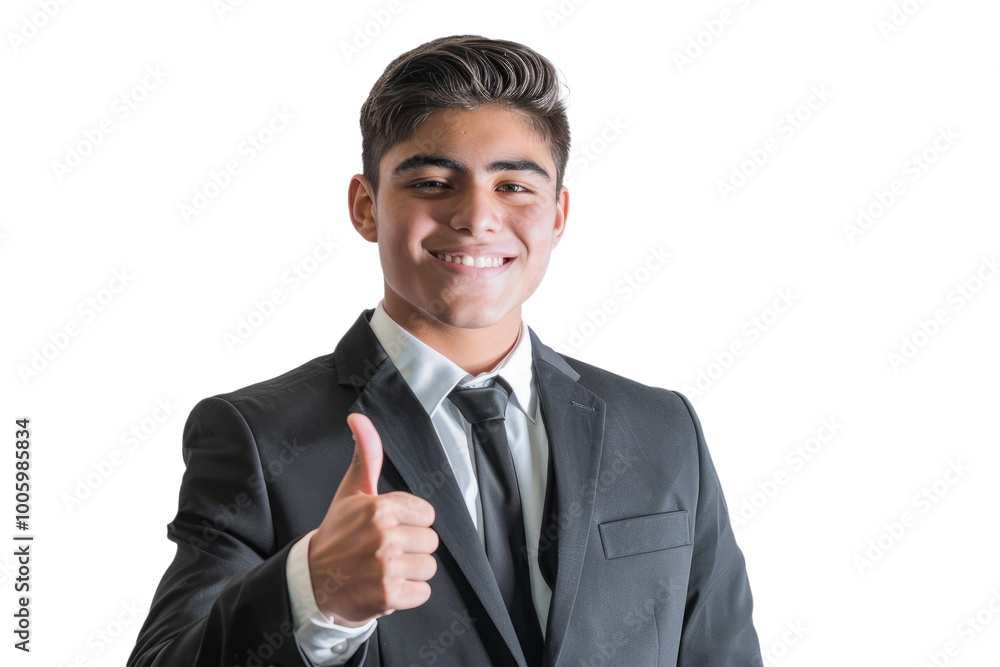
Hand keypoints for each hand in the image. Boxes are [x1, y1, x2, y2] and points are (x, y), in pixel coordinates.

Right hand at [308, 413, 438, 625]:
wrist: (312, 581)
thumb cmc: (337, 534)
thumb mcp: (351, 492)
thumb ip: (366, 456)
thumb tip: (358, 419)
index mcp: (379, 507)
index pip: (427, 515)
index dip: (411, 522)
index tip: (388, 527)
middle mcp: (383, 535)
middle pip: (431, 542)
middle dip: (412, 548)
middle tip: (384, 550)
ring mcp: (386, 566)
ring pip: (429, 567)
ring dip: (410, 572)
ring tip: (384, 568)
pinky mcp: (388, 595)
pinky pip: (423, 592)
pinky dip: (407, 594)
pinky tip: (385, 586)